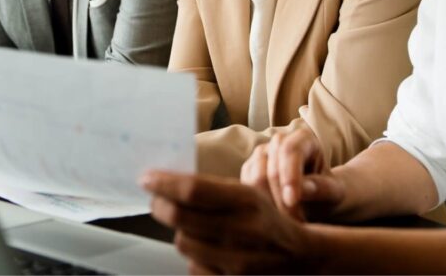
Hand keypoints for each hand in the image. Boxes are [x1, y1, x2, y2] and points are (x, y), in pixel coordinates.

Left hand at [141, 169, 319, 274]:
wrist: (300, 258)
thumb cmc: (266, 219)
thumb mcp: (248, 193)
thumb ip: (212, 187)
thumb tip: (167, 181)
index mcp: (247, 200)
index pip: (192, 190)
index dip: (163, 183)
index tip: (146, 178)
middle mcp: (242, 231)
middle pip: (180, 217)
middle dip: (160, 204)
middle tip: (156, 198)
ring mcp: (237, 261)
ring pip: (183, 242)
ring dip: (179, 231)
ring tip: (187, 224)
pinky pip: (193, 267)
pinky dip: (193, 255)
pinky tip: (203, 247)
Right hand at [239, 129, 344, 220]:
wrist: (315, 198)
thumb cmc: (327, 192)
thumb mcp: (333, 192)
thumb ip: (321, 188)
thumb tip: (301, 189)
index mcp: (304, 139)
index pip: (290, 150)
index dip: (289, 175)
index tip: (292, 200)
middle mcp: (279, 141)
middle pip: (270, 166)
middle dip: (280, 197)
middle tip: (295, 222)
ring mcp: (261, 154)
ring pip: (255, 178)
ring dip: (270, 204)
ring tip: (289, 222)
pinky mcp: (249, 169)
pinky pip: (246, 187)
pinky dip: (259, 205)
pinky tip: (276, 217)